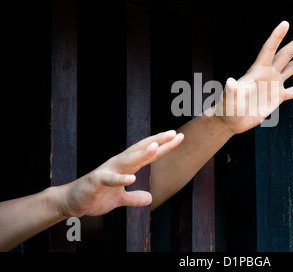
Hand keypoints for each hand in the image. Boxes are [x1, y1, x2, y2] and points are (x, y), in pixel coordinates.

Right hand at [56, 130, 183, 217]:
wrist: (71, 201)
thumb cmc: (95, 196)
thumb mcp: (120, 200)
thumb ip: (134, 198)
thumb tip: (150, 198)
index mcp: (126, 167)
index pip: (148, 154)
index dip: (164, 146)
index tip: (179, 137)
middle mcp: (118, 164)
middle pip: (141, 151)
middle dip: (157, 142)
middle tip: (173, 134)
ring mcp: (107, 171)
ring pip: (127, 161)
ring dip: (141, 154)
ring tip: (155, 146)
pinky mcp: (97, 181)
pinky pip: (110, 180)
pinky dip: (121, 179)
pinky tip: (132, 179)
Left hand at [214, 21, 292, 133]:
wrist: (231, 120)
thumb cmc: (227, 109)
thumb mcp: (228, 100)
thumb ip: (231, 91)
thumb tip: (230, 81)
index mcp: (256, 71)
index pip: (268, 50)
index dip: (276, 37)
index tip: (285, 23)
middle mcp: (267, 74)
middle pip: (285, 55)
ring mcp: (273, 85)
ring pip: (292, 69)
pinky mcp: (277, 98)